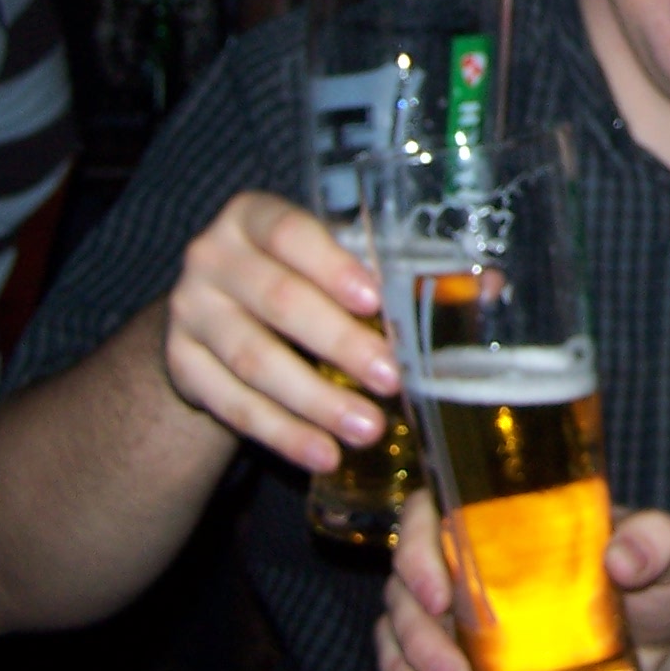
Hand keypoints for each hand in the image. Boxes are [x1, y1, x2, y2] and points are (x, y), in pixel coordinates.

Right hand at [162, 190, 395, 472]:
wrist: (215, 316)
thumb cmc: (298, 277)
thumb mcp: (334, 261)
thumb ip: (400, 268)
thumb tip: (489, 286)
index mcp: (254, 217)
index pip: (292, 234)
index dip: (333, 267)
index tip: (376, 300)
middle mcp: (211, 257)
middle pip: (278, 302)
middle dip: (339, 343)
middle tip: (390, 378)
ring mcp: (189, 313)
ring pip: (254, 361)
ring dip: (315, 400)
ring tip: (367, 427)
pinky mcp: (180, 366)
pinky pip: (232, 405)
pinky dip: (282, 433)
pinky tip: (322, 453)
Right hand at [376, 492, 669, 670]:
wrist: (668, 640)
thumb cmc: (660, 579)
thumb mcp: (667, 551)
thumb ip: (656, 541)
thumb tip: (623, 556)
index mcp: (504, 515)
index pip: (431, 508)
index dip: (417, 543)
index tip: (441, 591)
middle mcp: (471, 560)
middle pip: (405, 580)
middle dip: (416, 630)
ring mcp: (461, 612)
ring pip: (398, 629)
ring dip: (409, 667)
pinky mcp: (463, 656)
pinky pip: (410, 667)